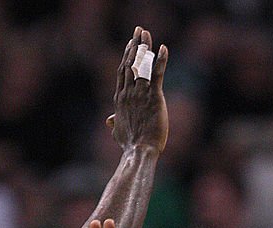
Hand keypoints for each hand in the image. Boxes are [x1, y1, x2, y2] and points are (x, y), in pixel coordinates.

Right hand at [106, 26, 168, 152]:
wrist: (139, 152)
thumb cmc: (130, 145)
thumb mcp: (118, 132)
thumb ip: (114, 122)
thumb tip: (108, 120)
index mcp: (120, 99)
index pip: (122, 71)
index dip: (126, 55)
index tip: (131, 43)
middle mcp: (128, 93)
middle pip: (130, 63)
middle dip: (134, 45)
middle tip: (139, 30)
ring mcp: (140, 94)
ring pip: (141, 65)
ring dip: (144, 47)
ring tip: (146, 34)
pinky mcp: (154, 97)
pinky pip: (157, 74)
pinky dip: (160, 60)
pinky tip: (164, 48)